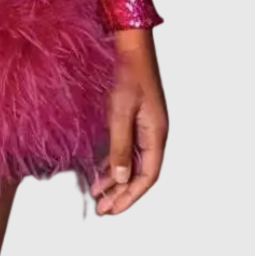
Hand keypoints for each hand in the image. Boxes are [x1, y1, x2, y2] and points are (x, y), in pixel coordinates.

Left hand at [91, 27, 167, 214]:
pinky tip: (101, 169)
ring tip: (98, 194)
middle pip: (140, 173)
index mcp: (156, 135)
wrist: (131, 46)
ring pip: (132, 162)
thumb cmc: (127, 74)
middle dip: (122, 194)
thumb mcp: (119, 111)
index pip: (147, 176)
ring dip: (116, 179)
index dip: (130, 196)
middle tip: (102, 209)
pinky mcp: (135, 119)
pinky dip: (114, 161)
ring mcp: (146, 127)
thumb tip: (121, 178)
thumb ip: (120, 145)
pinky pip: (127, 148)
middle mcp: (154, 134)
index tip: (112, 209)